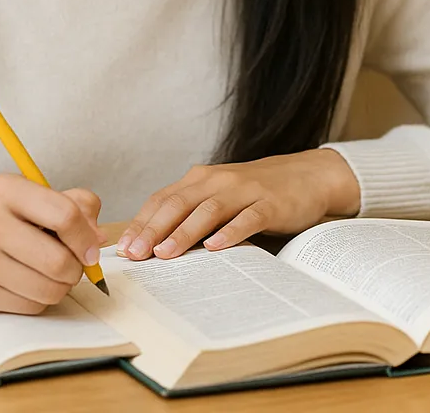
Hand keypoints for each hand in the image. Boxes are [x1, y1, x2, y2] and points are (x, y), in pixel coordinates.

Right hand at [0, 174, 104, 313]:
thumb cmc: (0, 219)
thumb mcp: (33, 197)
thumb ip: (76, 205)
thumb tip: (98, 237)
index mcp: (6, 190)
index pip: (65, 215)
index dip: (86, 238)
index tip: (91, 249)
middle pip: (59, 261)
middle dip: (75, 269)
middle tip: (71, 266)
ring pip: (47, 289)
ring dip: (60, 287)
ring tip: (50, 275)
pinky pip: (29, 306)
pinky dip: (39, 300)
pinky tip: (27, 284)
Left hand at [116, 149, 359, 260]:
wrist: (306, 175)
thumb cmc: (255, 192)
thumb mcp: (219, 196)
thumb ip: (192, 212)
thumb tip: (154, 244)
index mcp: (200, 180)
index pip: (162, 200)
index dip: (141, 223)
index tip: (124, 248)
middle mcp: (218, 181)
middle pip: (178, 204)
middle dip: (154, 229)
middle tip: (136, 254)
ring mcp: (244, 191)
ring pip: (208, 210)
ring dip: (184, 232)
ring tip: (166, 253)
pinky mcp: (269, 204)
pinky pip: (247, 218)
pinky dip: (230, 232)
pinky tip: (215, 247)